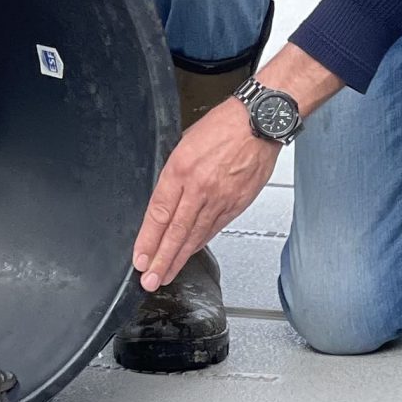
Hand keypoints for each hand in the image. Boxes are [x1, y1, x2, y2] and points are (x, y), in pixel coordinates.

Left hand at [133, 99, 280, 289]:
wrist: (260, 122)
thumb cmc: (224, 125)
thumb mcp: (186, 142)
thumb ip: (175, 172)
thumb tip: (166, 194)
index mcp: (181, 169)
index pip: (159, 213)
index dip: (148, 240)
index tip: (140, 257)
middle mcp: (200, 187)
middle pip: (176, 232)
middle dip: (161, 260)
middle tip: (149, 280)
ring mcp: (220, 198)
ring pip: (195, 235)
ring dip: (179, 258)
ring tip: (166, 274)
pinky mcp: (237, 203)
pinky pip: (214, 229)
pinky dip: (200, 244)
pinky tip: (190, 254)